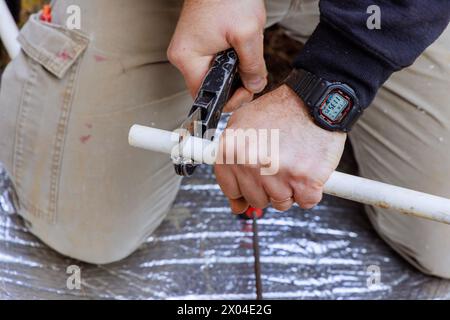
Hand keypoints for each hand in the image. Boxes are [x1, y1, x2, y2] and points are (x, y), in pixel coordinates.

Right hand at [168, 0, 267, 108]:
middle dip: (236, 82)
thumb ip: (253, 67)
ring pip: (216, 74)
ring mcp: (190, 49)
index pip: (206, 96)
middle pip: (212, 86)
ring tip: (244, 50)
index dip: (230, 98)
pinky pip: (216, 62)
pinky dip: (232, 58)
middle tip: (252, 71)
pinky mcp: (198, 42)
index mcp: (188, 58)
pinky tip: (239, 46)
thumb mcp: (248, 34)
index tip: (247, 90)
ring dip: (235, 69)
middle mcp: (184, 56)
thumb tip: (254, 87)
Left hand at [215, 85, 346, 212]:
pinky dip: (310, 190)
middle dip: (268, 187)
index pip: (230, 189)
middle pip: (255, 199)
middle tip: (278, 164)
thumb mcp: (243, 125)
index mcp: (231, 150)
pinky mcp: (305, 180)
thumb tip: (235, 203)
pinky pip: (306, 201)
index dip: (244, 187)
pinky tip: (308, 169)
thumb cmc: (281, 110)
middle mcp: (250, 163)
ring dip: (289, 188)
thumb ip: (232, 161)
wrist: (315, 99)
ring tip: (293, 162)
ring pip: (280, 203)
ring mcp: (277, 173)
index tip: (253, 182)